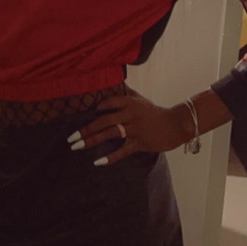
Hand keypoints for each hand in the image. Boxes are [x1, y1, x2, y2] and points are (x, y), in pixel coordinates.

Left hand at [67, 87, 187, 165]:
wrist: (176, 124)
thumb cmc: (153, 112)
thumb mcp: (139, 99)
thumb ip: (123, 93)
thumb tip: (108, 83)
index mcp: (128, 102)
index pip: (106, 103)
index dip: (93, 109)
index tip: (79, 116)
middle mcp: (130, 114)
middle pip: (103, 120)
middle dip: (85, 129)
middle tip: (70, 137)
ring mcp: (135, 129)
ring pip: (109, 134)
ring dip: (91, 140)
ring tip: (77, 146)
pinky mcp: (140, 142)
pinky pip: (122, 151)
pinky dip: (110, 157)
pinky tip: (97, 162)